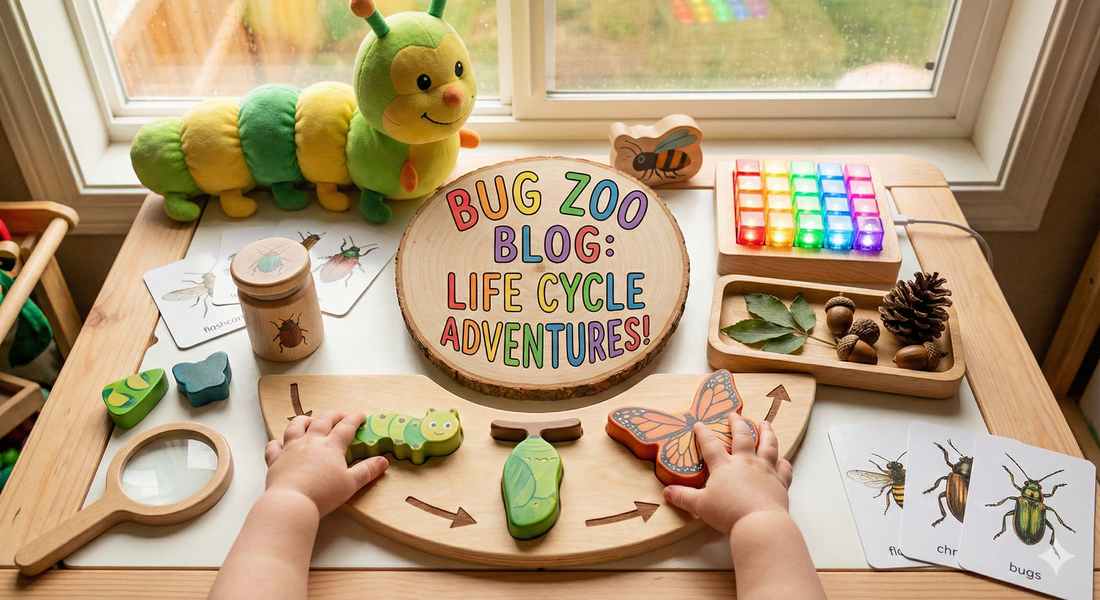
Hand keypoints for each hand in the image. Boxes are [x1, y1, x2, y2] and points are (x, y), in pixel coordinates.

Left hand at [264, 410, 387, 515]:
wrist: (291, 502)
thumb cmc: (323, 494)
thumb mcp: (351, 483)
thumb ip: (367, 470)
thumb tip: (383, 461)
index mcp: (331, 446)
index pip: (346, 426)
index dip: (355, 418)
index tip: (361, 415)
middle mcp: (310, 441)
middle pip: (323, 420)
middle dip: (333, 415)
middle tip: (340, 416)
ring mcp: (291, 448)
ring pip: (296, 426)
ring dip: (305, 420)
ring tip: (310, 421)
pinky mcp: (275, 459)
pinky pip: (273, 446)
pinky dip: (277, 443)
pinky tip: (280, 444)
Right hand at [663, 416, 792, 535]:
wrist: (759, 523)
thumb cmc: (728, 513)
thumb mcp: (700, 506)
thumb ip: (683, 497)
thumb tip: (667, 492)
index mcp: (724, 466)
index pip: (710, 444)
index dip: (703, 433)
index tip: (699, 424)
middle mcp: (746, 463)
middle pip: (742, 437)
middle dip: (737, 423)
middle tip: (734, 414)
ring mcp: (765, 470)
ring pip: (768, 445)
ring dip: (766, 432)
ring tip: (765, 423)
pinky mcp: (780, 482)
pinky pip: (784, 468)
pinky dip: (783, 462)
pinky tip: (782, 459)